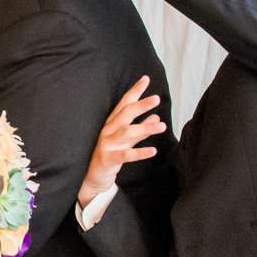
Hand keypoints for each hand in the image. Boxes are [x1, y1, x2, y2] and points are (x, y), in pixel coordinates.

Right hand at [79, 76, 167, 209]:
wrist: (93, 176)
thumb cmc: (111, 154)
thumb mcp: (128, 140)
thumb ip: (141, 128)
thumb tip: (157, 116)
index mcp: (112, 123)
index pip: (125, 103)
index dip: (135, 91)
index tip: (146, 79)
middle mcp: (108, 130)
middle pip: (125, 114)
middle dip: (141, 105)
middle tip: (156, 98)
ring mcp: (107, 144)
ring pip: (127, 133)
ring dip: (145, 128)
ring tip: (162, 126)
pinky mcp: (108, 159)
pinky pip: (126, 155)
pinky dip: (140, 152)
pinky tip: (153, 150)